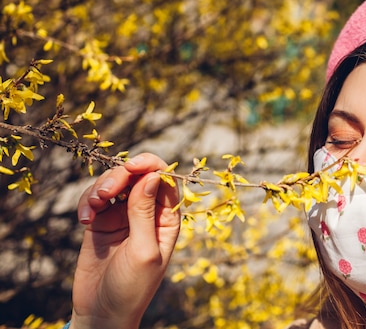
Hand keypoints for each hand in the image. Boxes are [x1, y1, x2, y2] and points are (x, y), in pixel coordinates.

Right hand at [70, 153, 180, 328]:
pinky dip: (86, 202)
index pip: (165, 180)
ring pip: (114, 183)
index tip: (132, 166)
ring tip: (92, 207)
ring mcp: (122, 216)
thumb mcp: (143, 251)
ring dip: (100, 187)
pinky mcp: (100, 222)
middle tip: (105, 193)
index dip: (151, 166)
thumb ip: (144, 213)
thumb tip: (151, 176)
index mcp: (167, 218)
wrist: (102, 313)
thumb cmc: (132, 287)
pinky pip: (93, 199)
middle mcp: (147, 212)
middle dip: (120, 175)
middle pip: (137, 176)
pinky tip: (84, 219)